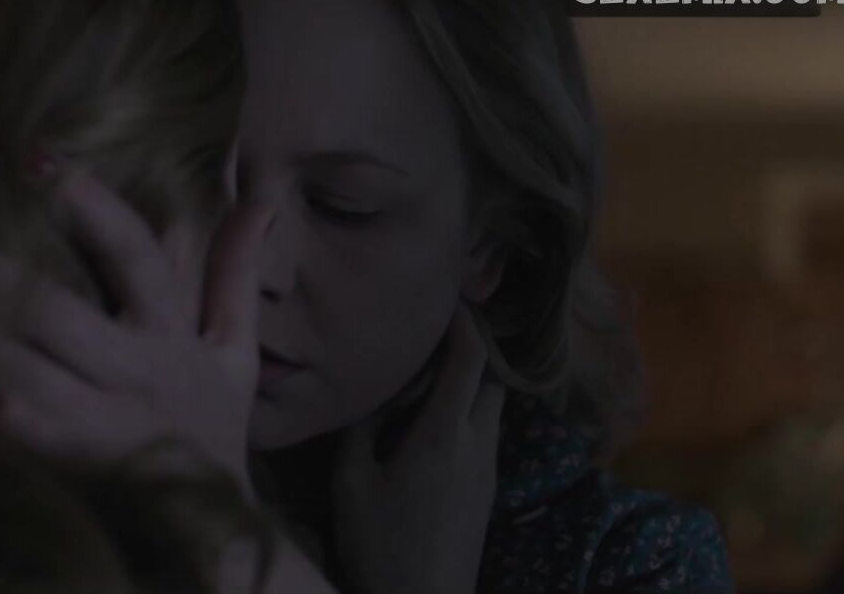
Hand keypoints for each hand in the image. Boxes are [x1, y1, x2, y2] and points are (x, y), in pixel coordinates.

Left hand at [0, 171, 270, 488]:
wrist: (209, 525)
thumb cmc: (212, 422)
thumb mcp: (236, 350)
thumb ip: (237, 274)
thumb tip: (260, 201)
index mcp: (170, 336)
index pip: (136, 259)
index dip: (92, 208)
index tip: (40, 160)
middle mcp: (137, 373)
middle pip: (65, 314)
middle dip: (7, 273)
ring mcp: (106, 423)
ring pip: (36, 373)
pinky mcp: (79, 469)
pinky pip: (32, 440)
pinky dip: (1, 418)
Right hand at [332, 305, 504, 593]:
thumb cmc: (380, 546)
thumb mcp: (351, 483)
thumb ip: (360, 427)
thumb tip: (369, 389)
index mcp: (444, 435)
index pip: (472, 360)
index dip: (466, 323)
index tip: (449, 298)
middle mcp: (478, 444)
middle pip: (493, 377)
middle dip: (475, 345)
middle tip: (442, 327)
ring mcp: (488, 469)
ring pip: (492, 404)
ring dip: (470, 379)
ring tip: (430, 370)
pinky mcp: (487, 490)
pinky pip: (485, 430)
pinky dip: (467, 407)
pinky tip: (432, 417)